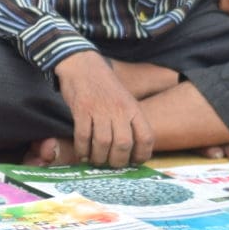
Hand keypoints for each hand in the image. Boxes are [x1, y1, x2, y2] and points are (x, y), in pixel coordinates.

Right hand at [54, 52, 162, 167]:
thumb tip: (132, 148)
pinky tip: (82, 153)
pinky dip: (82, 149)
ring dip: (98, 157)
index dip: (142, 155)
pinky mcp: (81, 109)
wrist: (83, 65)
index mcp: (133, 109)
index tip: (134, 162)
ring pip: (102, 143)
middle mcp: (119, 110)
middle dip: (117, 161)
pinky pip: (83, 136)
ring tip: (96, 161)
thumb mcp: (125, 100)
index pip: (146, 137)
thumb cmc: (105, 86)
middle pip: (123, 144)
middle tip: (111, 164)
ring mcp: (100, 109)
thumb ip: (130, 121)